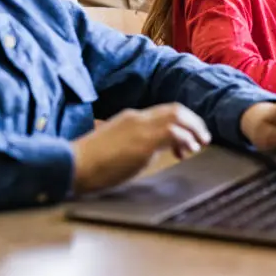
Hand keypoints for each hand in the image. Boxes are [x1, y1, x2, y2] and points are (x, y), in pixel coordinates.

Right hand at [71, 104, 211, 194]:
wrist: (72, 165)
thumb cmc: (89, 162)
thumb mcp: (116, 145)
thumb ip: (136, 143)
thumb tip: (153, 150)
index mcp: (131, 117)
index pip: (164, 111)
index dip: (181, 122)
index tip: (189, 137)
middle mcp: (138, 118)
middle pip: (175, 110)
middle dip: (194, 122)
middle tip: (203, 137)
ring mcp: (141, 127)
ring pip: (178, 117)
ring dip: (194, 129)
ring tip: (200, 144)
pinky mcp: (143, 142)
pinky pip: (173, 132)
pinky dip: (185, 139)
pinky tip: (187, 150)